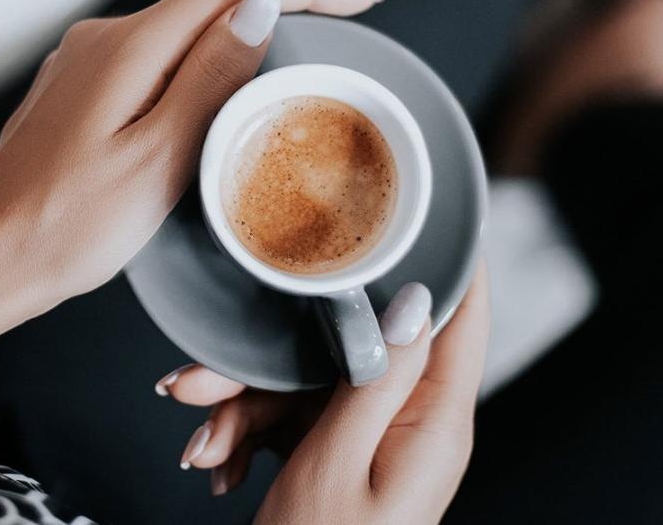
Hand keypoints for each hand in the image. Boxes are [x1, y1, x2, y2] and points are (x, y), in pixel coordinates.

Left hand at [0, 0, 387, 431]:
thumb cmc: (68, 226)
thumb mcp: (159, 159)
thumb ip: (210, 78)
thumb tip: (260, 8)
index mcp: (127, 48)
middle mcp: (104, 39)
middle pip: (212, 0)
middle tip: (354, 16)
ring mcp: (88, 63)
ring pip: (186, 29)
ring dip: (249, 29)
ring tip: (310, 44)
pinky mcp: (83, 91)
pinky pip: (160, 57)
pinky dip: (208, 59)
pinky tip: (233, 82)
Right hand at [160, 265, 490, 523]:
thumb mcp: (338, 464)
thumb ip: (373, 377)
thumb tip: (414, 299)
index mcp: (436, 424)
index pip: (461, 316)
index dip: (449, 252)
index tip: (428, 197)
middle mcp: (415, 425)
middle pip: (357, 348)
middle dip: (274, 360)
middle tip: (204, 380)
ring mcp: (379, 440)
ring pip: (312, 381)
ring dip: (246, 407)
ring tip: (200, 439)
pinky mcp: (346, 456)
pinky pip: (297, 417)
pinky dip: (250, 434)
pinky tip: (216, 463)